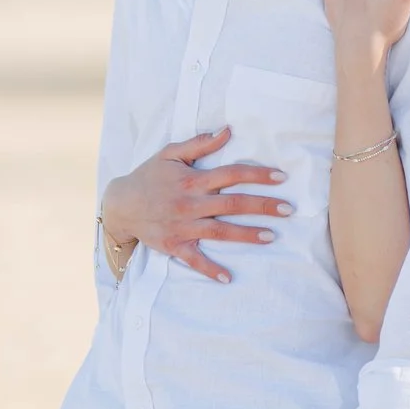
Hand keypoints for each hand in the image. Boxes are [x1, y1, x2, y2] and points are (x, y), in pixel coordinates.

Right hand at [100, 129, 288, 285]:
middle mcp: (190, 203)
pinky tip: (228, 277)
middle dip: (262, 206)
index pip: (231, 175)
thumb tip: (227, 131)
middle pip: (232, 204)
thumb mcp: (170, 154)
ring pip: (220, 231)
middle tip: (288, 209)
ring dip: (246, 234)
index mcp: (192, 180)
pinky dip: (210, 269)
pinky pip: (194, 260)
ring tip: (271, 236)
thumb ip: (199, 144)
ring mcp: (183, 226)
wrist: (121, 204)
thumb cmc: (149, 176)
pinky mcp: (174, 245)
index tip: (281, 177)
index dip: (257, 175)